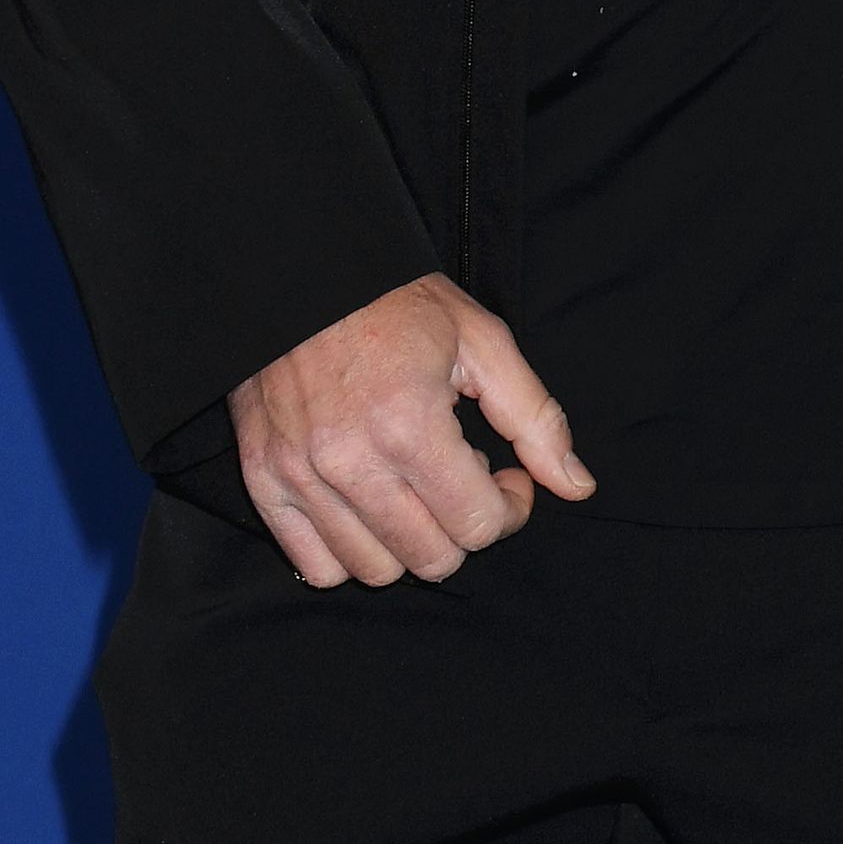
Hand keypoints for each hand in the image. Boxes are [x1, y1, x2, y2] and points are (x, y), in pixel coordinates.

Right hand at [231, 274, 592, 588]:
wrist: (304, 273)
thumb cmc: (399, 304)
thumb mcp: (484, 342)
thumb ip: (536, 420)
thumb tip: (578, 487)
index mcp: (410, 425)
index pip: (478, 525)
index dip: (509, 507)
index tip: (507, 475)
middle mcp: (350, 461)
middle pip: (432, 558)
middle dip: (465, 528)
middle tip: (465, 480)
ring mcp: (300, 476)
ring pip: (376, 570)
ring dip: (411, 542)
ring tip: (417, 486)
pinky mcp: (264, 480)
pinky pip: (317, 566)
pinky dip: (352, 552)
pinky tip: (372, 506)